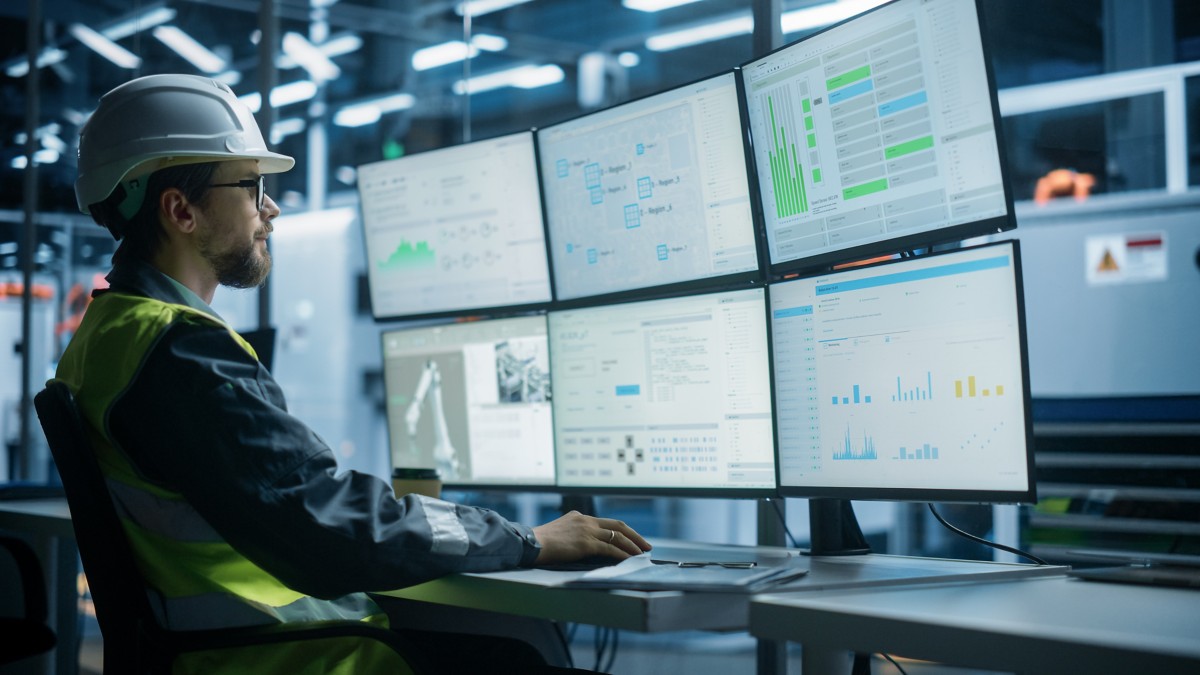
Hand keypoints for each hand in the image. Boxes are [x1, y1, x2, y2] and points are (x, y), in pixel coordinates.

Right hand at [532, 510, 651, 564]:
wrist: (529, 544)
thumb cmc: (539, 543)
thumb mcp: (558, 533)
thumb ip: (572, 535)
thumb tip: (581, 546)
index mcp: (579, 517)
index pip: (606, 522)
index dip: (622, 531)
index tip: (632, 538)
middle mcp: (586, 520)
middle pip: (618, 526)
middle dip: (635, 536)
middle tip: (646, 545)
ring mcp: (587, 530)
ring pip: (618, 537)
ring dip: (632, 546)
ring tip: (642, 554)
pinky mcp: (586, 543)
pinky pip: (610, 548)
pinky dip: (623, 554)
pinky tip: (630, 560)